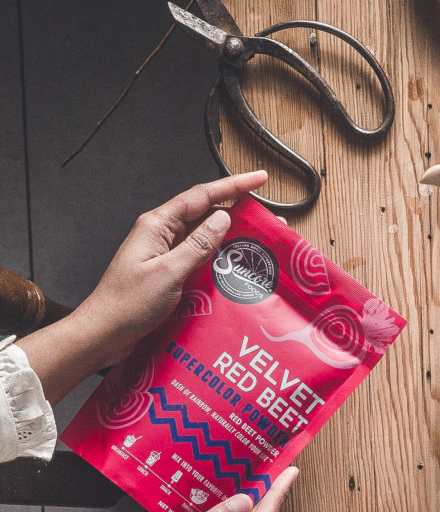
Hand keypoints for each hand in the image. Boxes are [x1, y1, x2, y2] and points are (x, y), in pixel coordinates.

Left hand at [24, 171, 268, 405]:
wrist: (104, 332)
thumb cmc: (127, 304)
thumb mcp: (169, 273)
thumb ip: (198, 245)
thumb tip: (223, 218)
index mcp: (156, 225)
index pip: (201, 196)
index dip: (233, 186)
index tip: (258, 179)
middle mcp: (159, 234)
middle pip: (203, 213)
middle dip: (234, 211)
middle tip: (264, 217)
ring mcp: (162, 252)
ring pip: (201, 236)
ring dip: (227, 237)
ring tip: (254, 241)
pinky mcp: (165, 271)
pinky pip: (196, 256)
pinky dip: (215, 257)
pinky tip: (231, 265)